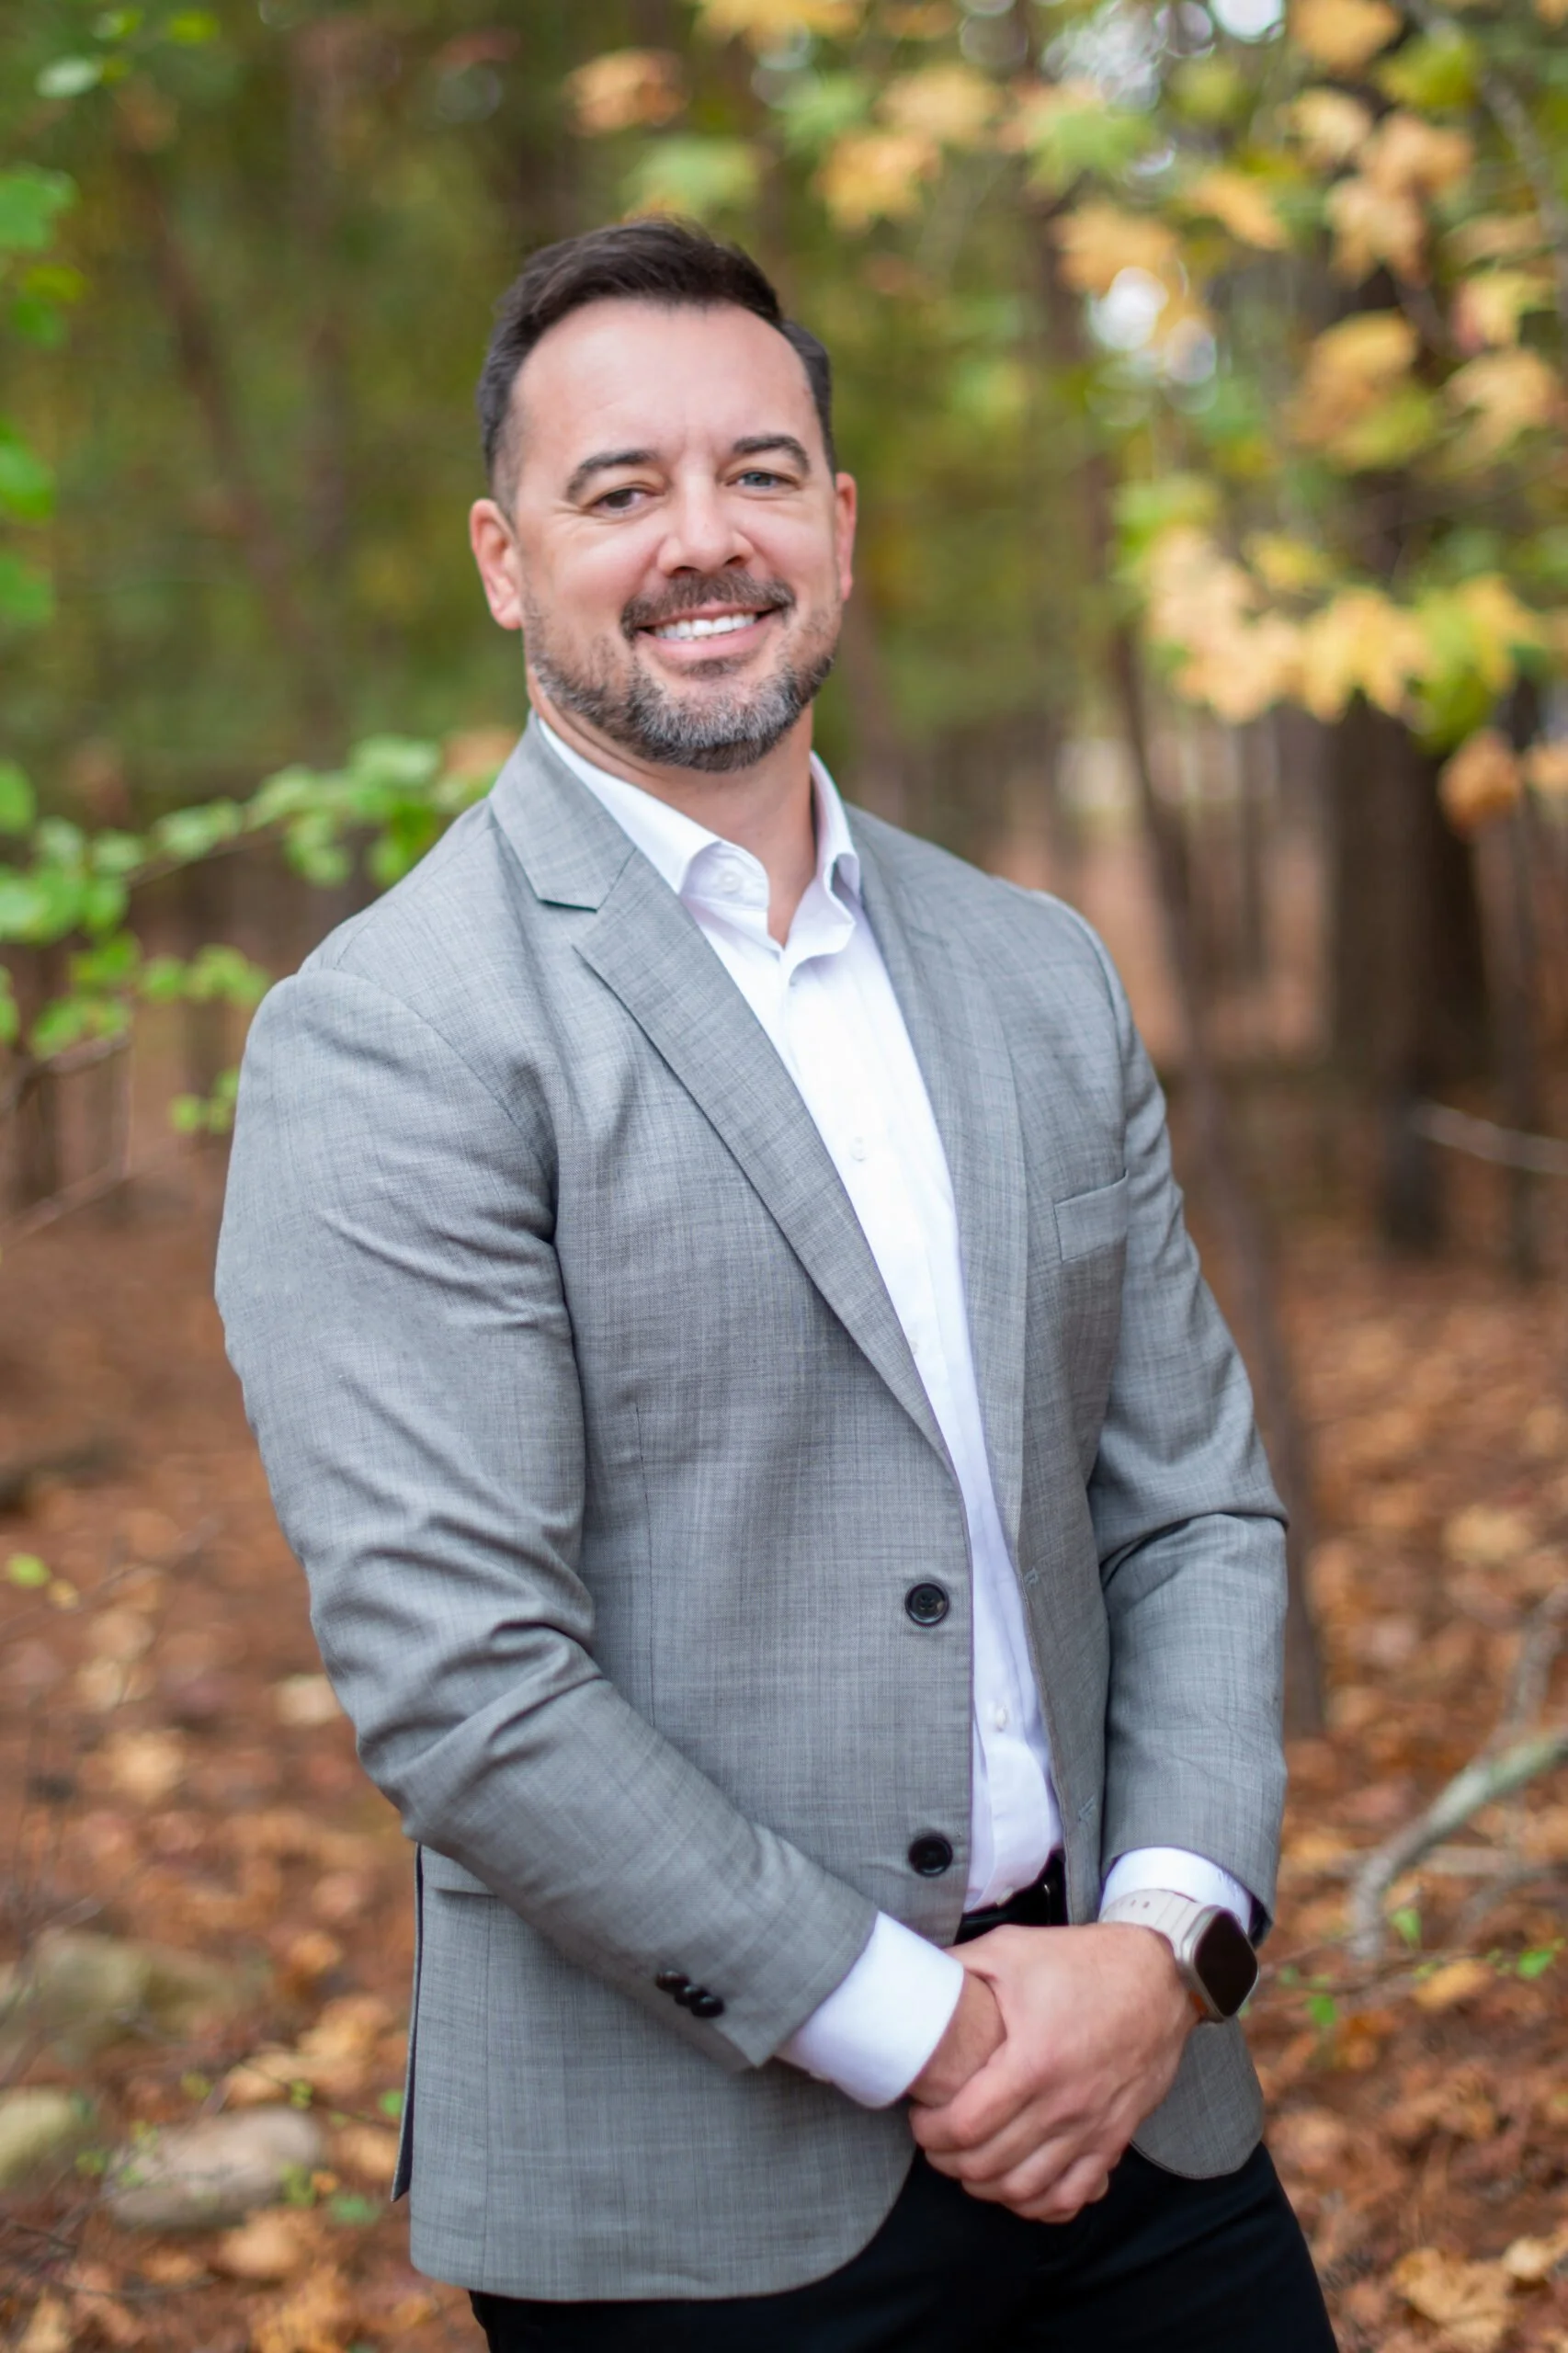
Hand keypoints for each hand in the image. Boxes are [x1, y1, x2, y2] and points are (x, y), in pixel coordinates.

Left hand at [909, 1924, 1192, 2223]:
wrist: (1159, 1978)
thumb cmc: (1083, 1962)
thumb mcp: (1012, 1949)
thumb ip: (959, 1966)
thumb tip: (915, 1978)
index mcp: (1033, 2060)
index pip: (966, 2125)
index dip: (931, 2131)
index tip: (921, 2117)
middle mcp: (1064, 2104)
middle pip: (990, 2164)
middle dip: (950, 2161)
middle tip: (936, 2142)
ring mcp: (1092, 2127)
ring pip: (1026, 2189)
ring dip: (987, 2187)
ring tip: (968, 2164)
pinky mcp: (1114, 2138)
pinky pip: (1073, 2196)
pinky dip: (1040, 2205)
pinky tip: (1019, 2188)